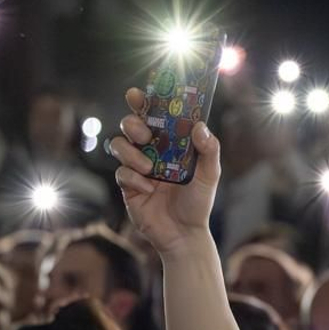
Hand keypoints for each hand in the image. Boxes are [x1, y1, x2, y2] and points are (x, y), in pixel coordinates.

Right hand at [109, 87, 221, 253]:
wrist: (185, 235)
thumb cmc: (198, 203)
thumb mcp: (210, 175)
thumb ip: (209, 150)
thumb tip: (199, 126)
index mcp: (169, 143)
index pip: (153, 115)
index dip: (143, 101)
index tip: (139, 94)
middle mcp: (150, 151)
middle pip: (129, 125)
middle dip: (133, 124)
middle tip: (146, 134)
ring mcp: (137, 167)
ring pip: (118, 145)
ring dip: (131, 153)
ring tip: (149, 168)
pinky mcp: (128, 186)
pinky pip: (121, 173)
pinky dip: (134, 179)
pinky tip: (149, 190)